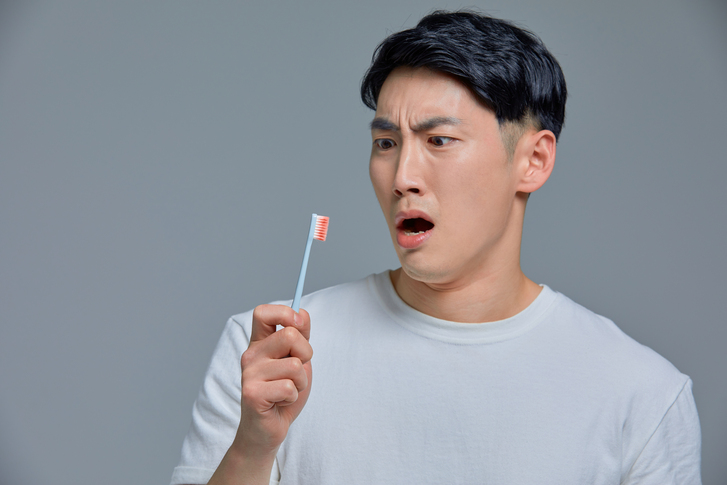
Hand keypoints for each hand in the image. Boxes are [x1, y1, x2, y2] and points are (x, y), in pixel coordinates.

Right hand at [233, 304, 312, 458]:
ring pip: (295, 365)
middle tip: (298, 372)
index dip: (284, 313)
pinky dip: (293, 396)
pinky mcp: (252, 394)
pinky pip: (289, 387)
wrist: (268, 429)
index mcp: (259, 343)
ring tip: (288, 391)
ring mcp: (249, 374)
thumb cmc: (283, 393)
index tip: (298, 325)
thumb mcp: (297, 360)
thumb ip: (300, 337)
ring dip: (301, 382)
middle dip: (306, 354)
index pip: (262, 312)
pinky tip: (281, 402)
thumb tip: (301, 312)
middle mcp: (250, 355)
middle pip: (289, 335)